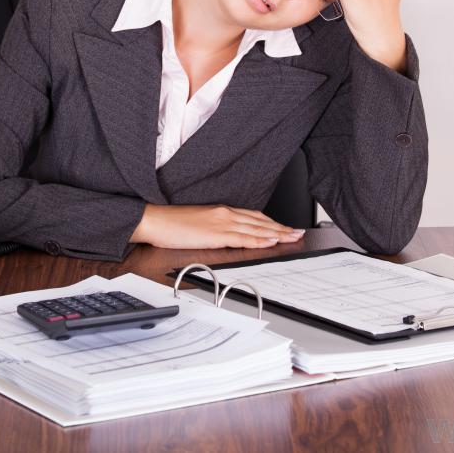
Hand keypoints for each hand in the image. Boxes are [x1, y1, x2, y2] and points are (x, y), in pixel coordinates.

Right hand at [130, 203, 304, 248]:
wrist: (155, 221)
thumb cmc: (172, 223)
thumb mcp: (199, 222)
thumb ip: (216, 227)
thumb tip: (229, 236)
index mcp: (221, 211)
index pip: (253, 216)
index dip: (272, 222)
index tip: (286, 227)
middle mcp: (225, 214)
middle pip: (260, 221)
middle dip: (281, 228)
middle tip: (299, 232)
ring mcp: (221, 223)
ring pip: (256, 229)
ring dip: (277, 234)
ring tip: (293, 238)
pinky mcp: (216, 234)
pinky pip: (243, 238)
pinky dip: (259, 239)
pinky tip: (271, 241)